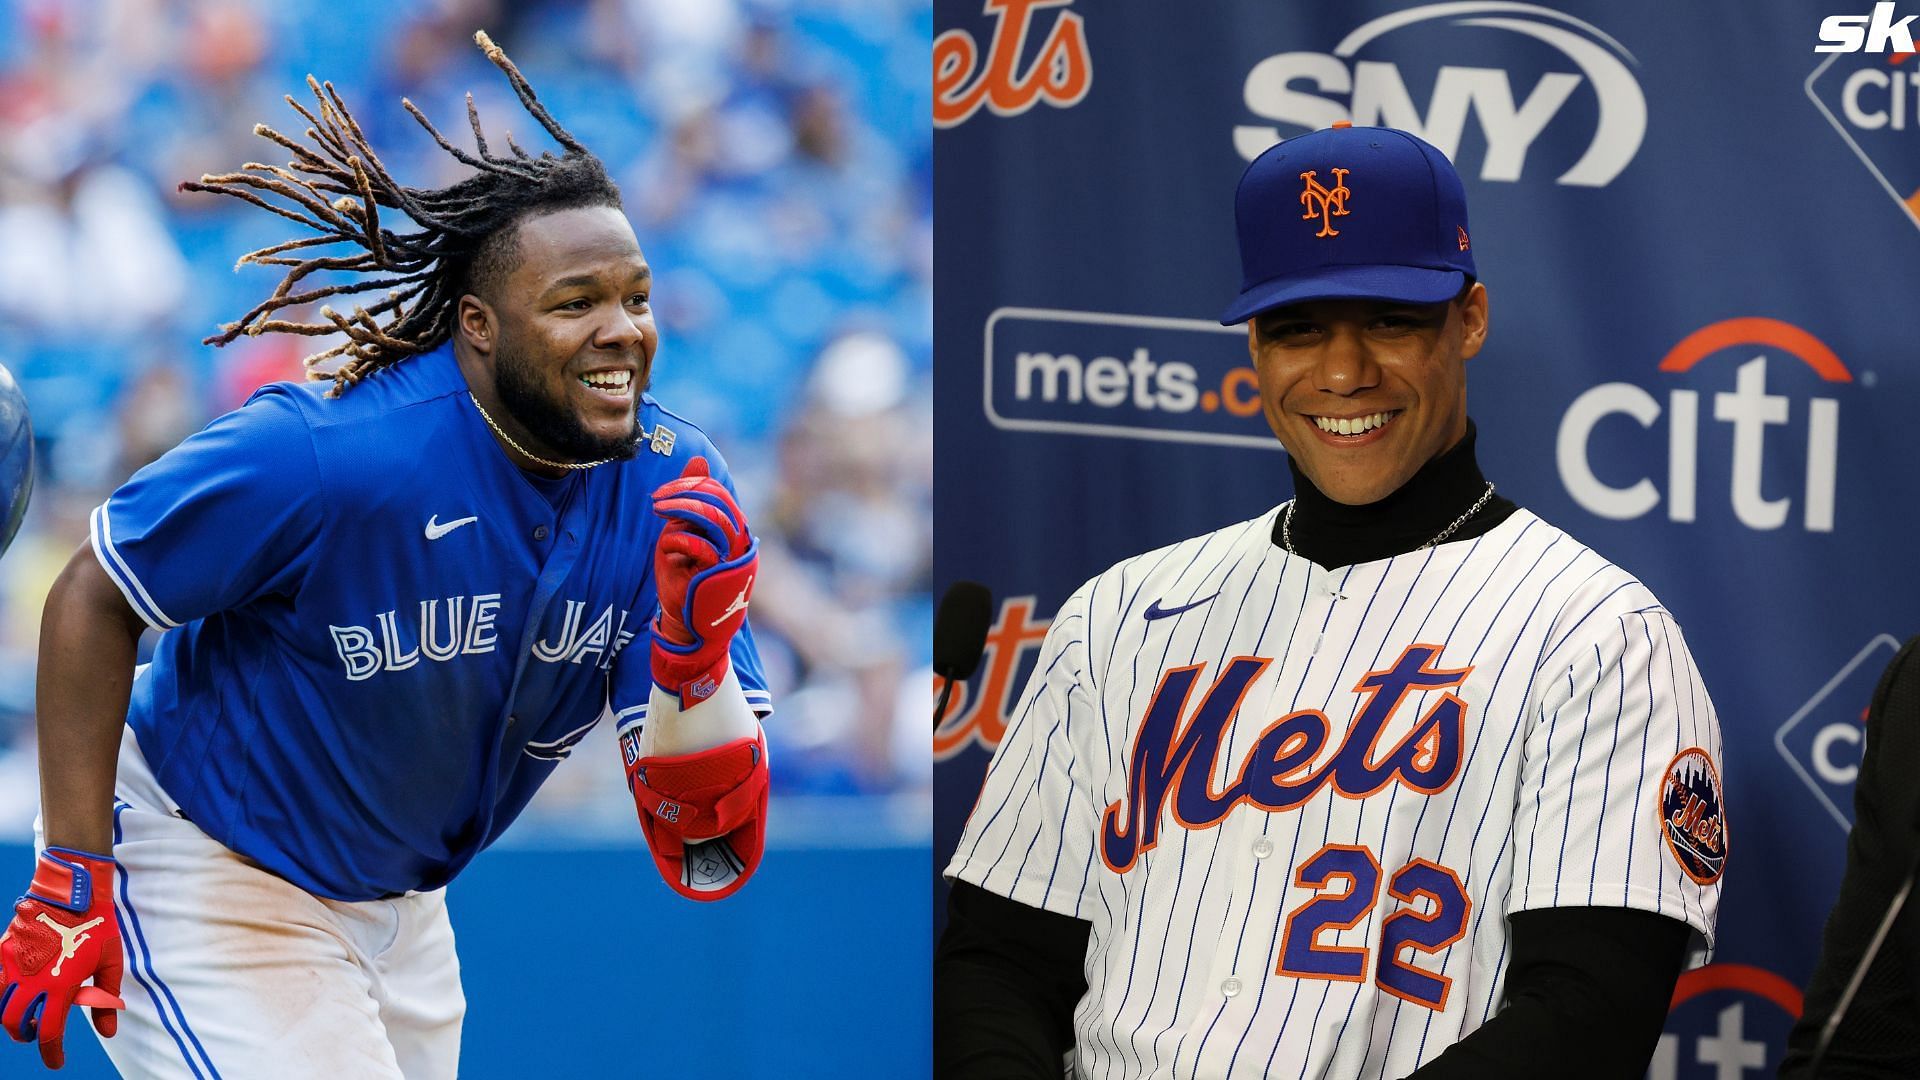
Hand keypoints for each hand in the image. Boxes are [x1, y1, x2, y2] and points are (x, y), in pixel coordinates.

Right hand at [0, 848, 125, 1069]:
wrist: (73, 892)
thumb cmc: (98, 926)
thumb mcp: (111, 963)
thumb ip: (106, 999)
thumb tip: (108, 1032)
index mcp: (61, 986)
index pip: (49, 1033)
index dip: (51, 1053)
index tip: (55, 1062)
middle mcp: (32, 980)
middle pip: (15, 1024)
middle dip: (25, 1035)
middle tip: (37, 1034)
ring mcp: (14, 965)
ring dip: (9, 1017)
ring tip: (23, 1016)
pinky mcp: (3, 951)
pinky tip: (11, 993)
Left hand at [650, 456, 756, 705]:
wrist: (689, 630)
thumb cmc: (686, 584)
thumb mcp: (685, 536)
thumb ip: (692, 503)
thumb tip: (697, 460)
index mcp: (736, 532)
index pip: (718, 494)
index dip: (690, 486)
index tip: (663, 494)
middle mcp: (741, 543)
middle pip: (717, 500)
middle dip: (684, 493)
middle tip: (658, 500)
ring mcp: (733, 560)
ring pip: (712, 517)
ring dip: (680, 509)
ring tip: (658, 511)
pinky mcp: (720, 577)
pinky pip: (700, 546)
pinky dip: (678, 540)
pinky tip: (666, 548)